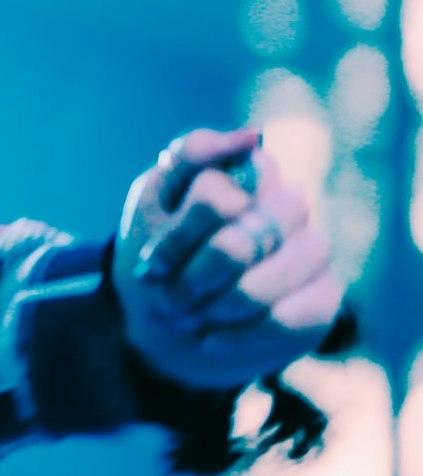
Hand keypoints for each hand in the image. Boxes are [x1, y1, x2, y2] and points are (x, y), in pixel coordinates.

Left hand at [113, 127, 342, 388]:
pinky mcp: (324, 298)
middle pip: (238, 244)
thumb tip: (253, 137)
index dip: (176, 239)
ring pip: (264, 283)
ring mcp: (312, 252)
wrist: (166, 318)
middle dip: (194, 278)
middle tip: (168, 297)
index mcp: (247, 172)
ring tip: (189, 317)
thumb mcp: (154, 198)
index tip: (151, 264)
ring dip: (214, 307)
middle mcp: (289, 206)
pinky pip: (288, 319)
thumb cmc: (160, 248)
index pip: (213, 199)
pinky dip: (237, 335)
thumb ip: (192, 156)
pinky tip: (210, 338)